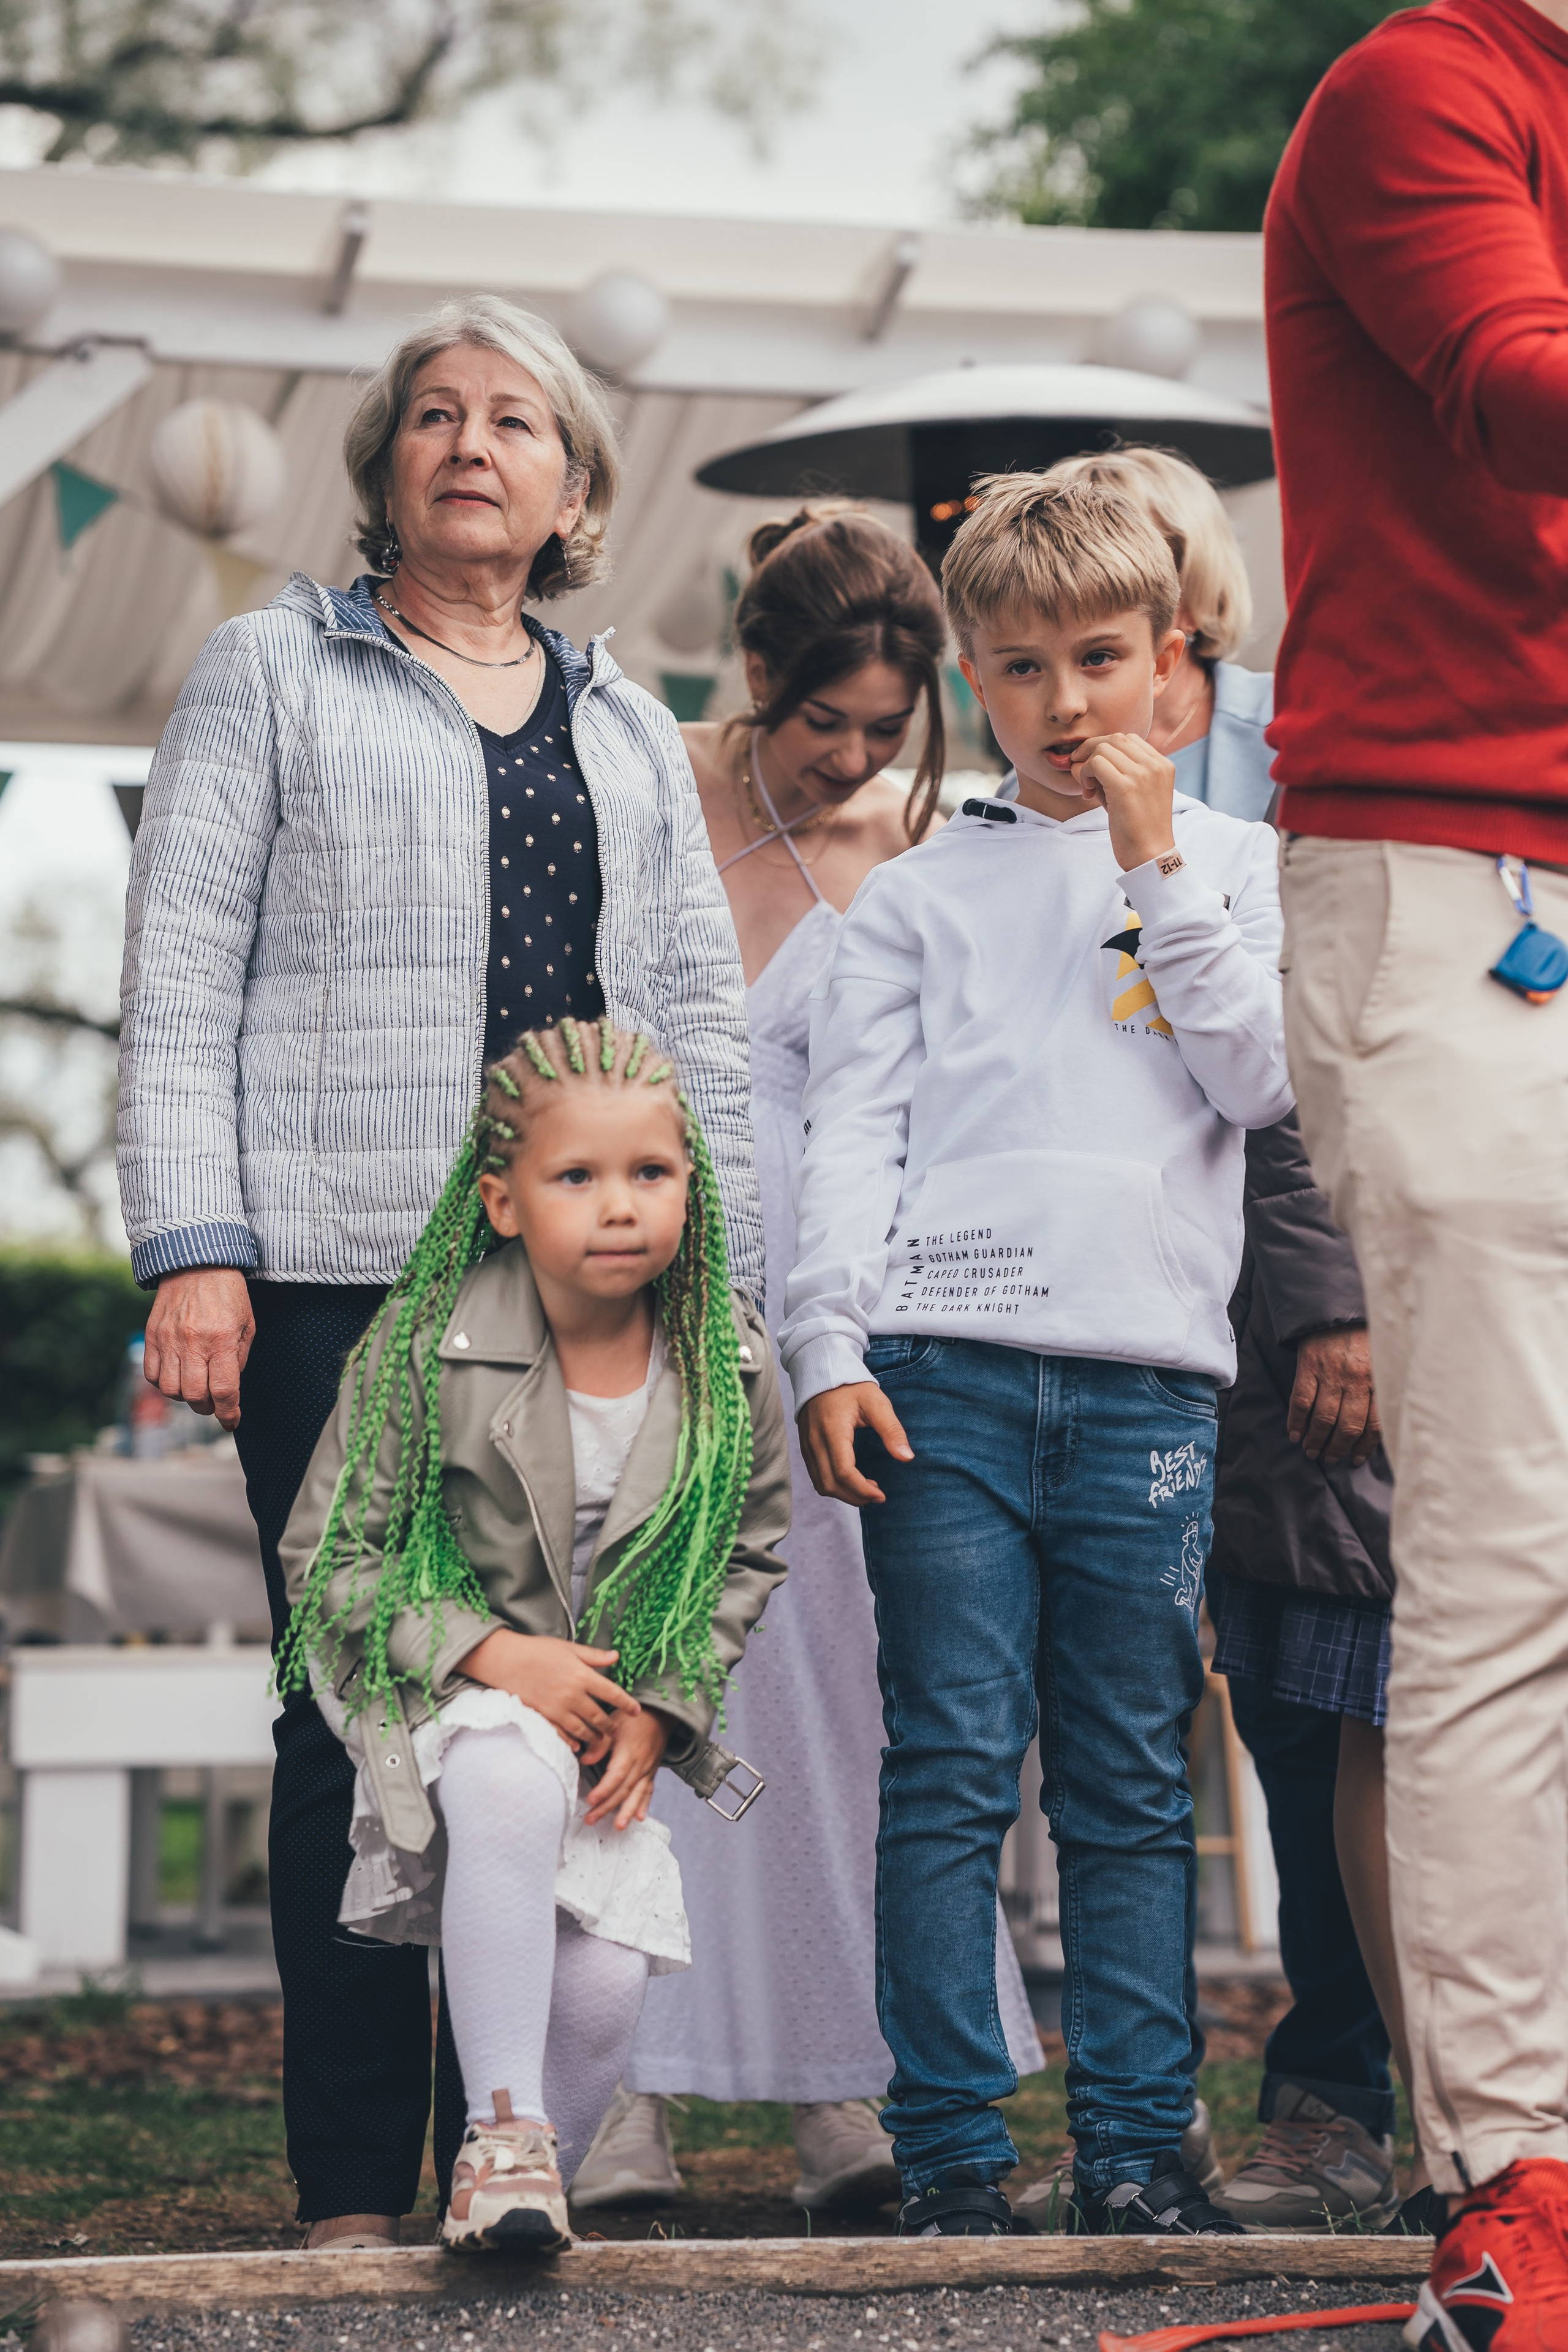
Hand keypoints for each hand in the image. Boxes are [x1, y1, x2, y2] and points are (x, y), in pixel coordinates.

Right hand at [142, 1268, 255, 1431]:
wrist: (196, 1262)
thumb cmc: (228, 1293)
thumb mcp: (247, 1324)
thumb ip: (239, 1358)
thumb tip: (229, 1389)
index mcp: (221, 1339)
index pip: (223, 1390)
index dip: (228, 1413)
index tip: (231, 1420)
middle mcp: (192, 1342)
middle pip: (193, 1396)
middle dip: (207, 1407)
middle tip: (214, 1402)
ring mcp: (168, 1339)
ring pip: (170, 1390)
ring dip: (185, 1397)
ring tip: (196, 1387)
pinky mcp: (152, 1335)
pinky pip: (152, 1375)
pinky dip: (164, 1384)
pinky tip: (177, 1375)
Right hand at [459, 1628, 640, 1752]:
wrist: (507, 1660)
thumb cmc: (538, 1650)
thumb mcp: (569, 1648)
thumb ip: (594, 1656)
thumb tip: (616, 1657)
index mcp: (582, 1675)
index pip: (612, 1693)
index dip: (627, 1704)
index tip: (637, 1711)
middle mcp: (573, 1695)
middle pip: (599, 1717)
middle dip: (610, 1727)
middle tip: (617, 1731)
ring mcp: (558, 1708)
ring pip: (583, 1730)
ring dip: (594, 1737)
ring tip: (600, 1740)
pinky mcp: (544, 1716)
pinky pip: (562, 1734)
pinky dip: (571, 1742)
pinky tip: (577, 1746)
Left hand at [583, 1706, 672, 1830]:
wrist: (659, 1714)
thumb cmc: (633, 1718)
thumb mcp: (614, 1723)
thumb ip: (600, 1743)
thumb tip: (585, 1761)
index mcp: (629, 1752)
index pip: (616, 1775)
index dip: (604, 1790)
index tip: (590, 1801)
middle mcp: (640, 1764)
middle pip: (623, 1789)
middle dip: (607, 1807)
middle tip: (591, 1819)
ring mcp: (647, 1770)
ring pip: (637, 1794)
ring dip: (627, 1811)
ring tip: (619, 1826)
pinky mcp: (651, 1772)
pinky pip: (648, 1791)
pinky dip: (644, 1805)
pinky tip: (639, 1817)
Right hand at [798, 1381, 912, 1505]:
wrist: (822, 1371)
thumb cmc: (851, 1386)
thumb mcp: (876, 1402)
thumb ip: (892, 1430)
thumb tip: (907, 1457)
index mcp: (833, 1430)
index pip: (843, 1472)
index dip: (862, 1490)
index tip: (881, 1495)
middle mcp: (815, 1441)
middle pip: (830, 1484)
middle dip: (855, 1497)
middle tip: (877, 1495)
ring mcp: (807, 1445)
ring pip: (821, 1484)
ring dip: (844, 1494)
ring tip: (867, 1489)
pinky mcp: (805, 1447)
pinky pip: (816, 1476)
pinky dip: (833, 1485)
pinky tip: (851, 1480)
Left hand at [1068, 733, 1177, 872]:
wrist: (1149, 855)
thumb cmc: (1137, 828)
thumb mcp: (1132, 793)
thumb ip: (1114, 772)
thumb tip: (1079, 759)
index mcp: (1163, 764)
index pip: (1129, 739)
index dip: (1106, 749)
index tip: (1096, 771)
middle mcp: (1156, 764)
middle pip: (1114, 738)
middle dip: (1092, 752)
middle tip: (1085, 776)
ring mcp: (1142, 774)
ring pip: (1103, 748)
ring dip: (1088, 765)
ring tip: (1089, 789)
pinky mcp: (1126, 786)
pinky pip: (1096, 763)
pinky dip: (1085, 774)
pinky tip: (1088, 794)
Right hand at [1288, 1325, 1379, 1466]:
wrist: (1339, 1307)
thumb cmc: (1366, 1336)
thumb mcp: (1385, 1361)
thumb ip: (1384, 1388)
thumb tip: (1381, 1422)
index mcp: (1378, 1380)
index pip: (1374, 1424)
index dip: (1364, 1446)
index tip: (1356, 1459)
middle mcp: (1356, 1380)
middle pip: (1347, 1426)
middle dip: (1337, 1448)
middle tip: (1330, 1458)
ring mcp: (1331, 1374)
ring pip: (1324, 1417)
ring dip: (1317, 1440)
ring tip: (1312, 1452)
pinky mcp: (1309, 1367)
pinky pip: (1301, 1400)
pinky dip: (1297, 1420)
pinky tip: (1295, 1433)